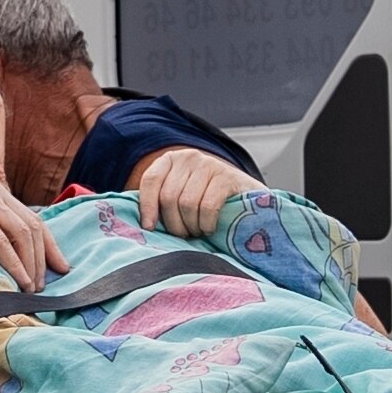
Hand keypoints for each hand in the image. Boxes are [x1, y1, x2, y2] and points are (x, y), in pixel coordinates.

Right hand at [0, 176, 62, 291]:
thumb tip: (15, 263)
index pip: (33, 219)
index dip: (50, 245)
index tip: (61, 266)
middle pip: (33, 227)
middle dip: (45, 258)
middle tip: (49, 283)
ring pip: (21, 234)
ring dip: (31, 264)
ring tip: (34, 287)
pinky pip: (1, 242)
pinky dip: (14, 263)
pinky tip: (20, 280)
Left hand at [131, 148, 266, 238]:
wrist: (251, 201)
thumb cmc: (210, 202)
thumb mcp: (183, 194)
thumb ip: (163, 200)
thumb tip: (139, 222)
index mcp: (172, 159)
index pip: (150, 181)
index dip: (147, 207)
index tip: (150, 228)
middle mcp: (189, 157)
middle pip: (168, 197)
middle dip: (174, 223)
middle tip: (185, 235)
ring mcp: (209, 164)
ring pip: (186, 204)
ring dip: (192, 226)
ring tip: (199, 232)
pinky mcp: (226, 177)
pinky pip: (206, 206)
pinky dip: (206, 223)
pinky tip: (210, 228)